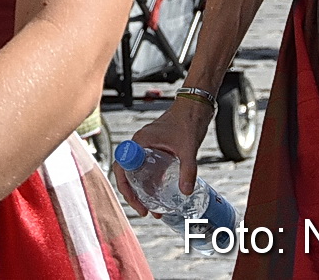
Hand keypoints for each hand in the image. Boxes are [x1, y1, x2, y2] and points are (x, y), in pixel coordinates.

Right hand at [113, 99, 212, 215]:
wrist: (195, 106)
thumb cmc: (188, 120)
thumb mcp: (188, 148)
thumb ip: (187, 171)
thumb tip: (186, 192)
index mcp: (140, 142)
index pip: (122, 166)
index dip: (125, 187)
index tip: (138, 202)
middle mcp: (141, 145)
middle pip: (128, 173)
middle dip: (134, 194)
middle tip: (145, 211)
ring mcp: (149, 147)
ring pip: (138, 173)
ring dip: (144, 191)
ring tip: (155, 209)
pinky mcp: (158, 149)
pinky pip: (149, 169)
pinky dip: (153, 183)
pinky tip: (163, 194)